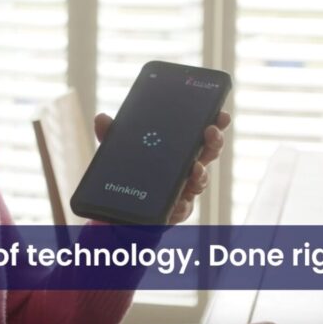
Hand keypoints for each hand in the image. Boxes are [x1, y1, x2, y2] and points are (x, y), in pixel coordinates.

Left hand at [93, 111, 229, 224]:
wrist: (123, 209)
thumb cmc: (132, 174)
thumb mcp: (119, 151)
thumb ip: (112, 135)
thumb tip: (102, 119)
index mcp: (178, 149)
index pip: (200, 133)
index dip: (214, 123)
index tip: (220, 113)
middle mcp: (187, 168)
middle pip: (208, 154)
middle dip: (213, 142)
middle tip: (210, 132)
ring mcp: (184, 189)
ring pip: (200, 181)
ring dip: (200, 174)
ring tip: (194, 169)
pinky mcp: (176, 209)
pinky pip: (183, 208)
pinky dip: (180, 204)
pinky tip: (177, 202)